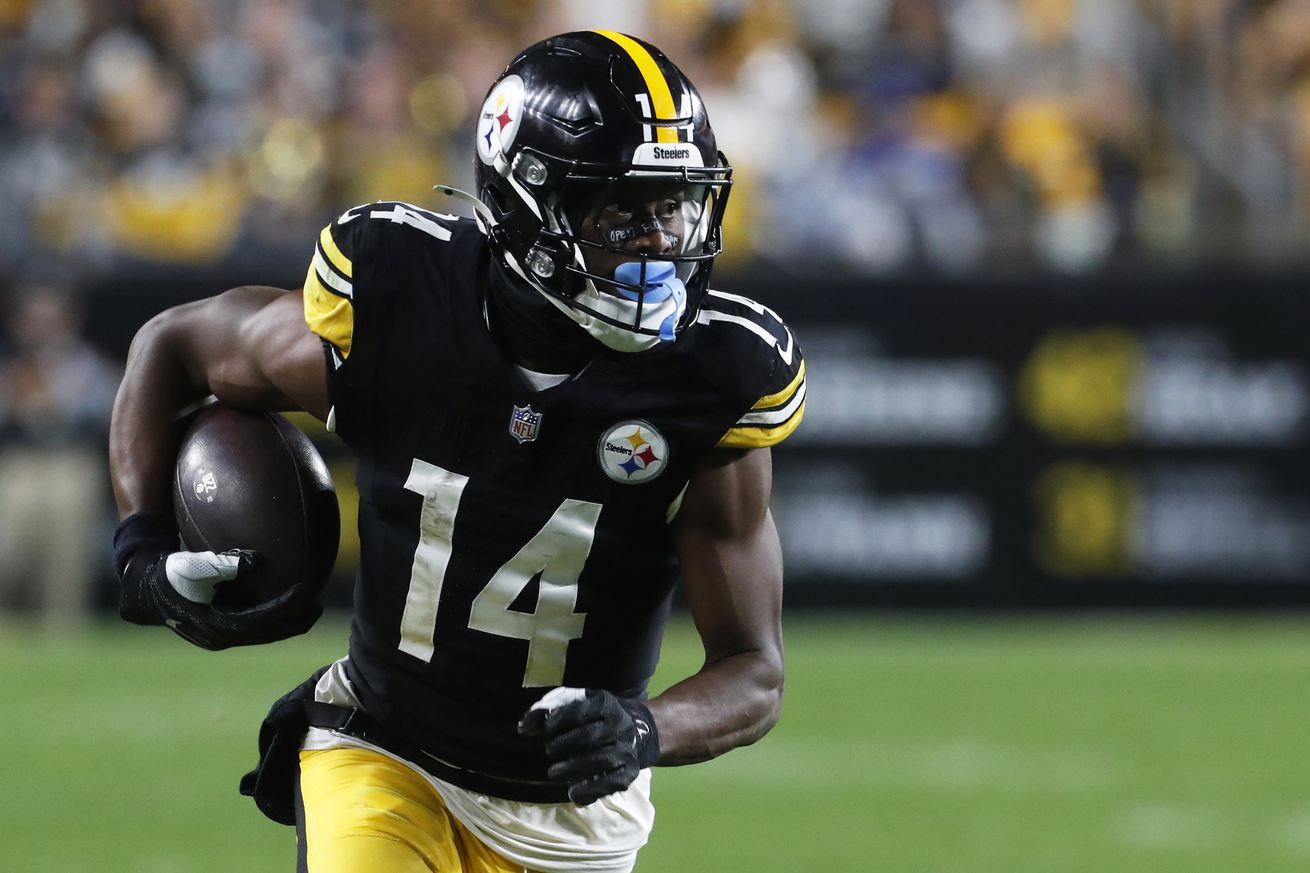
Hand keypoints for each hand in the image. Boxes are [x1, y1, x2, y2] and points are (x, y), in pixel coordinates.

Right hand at [115, 514, 319, 650]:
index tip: (308, 593)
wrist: (143, 587)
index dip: (287, 609)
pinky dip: (270, 616)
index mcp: (215, 625)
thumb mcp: (193, 565)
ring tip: (309, 609)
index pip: (261, 621)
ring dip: (285, 623)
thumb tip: (259, 562)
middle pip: (266, 634)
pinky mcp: (218, 627)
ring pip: (260, 633)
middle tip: (318, 608)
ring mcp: (218, 635)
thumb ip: (225, 563)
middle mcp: (219, 636)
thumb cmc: (169, 571)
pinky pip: (251, 624)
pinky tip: (285, 600)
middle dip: (294, 623)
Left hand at [518, 687, 659, 804]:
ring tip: (554, 774)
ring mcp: (628, 748)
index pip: (578, 711)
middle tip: (549, 753)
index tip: (545, 732)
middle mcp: (621, 723)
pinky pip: (612, 782)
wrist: (632, 729)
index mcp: (605, 702)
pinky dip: (591, 790)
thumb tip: (523, 727)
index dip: (556, 723)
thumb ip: (546, 710)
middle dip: (563, 747)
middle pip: (589, 736)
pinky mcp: (631, 770)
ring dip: (573, 770)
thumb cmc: (591, 716)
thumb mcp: (573, 703)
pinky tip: (573, 794)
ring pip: (602, 760)